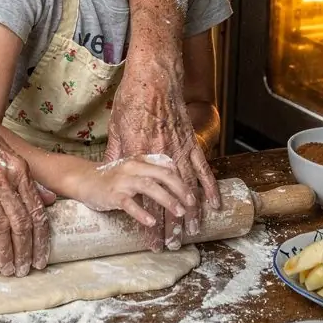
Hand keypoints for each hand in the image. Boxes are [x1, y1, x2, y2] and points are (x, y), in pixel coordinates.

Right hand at [0, 97, 53, 275]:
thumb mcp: (8, 153)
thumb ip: (28, 178)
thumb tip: (49, 199)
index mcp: (19, 171)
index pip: (36, 212)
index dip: (41, 239)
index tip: (41, 257)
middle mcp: (5, 181)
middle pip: (22, 225)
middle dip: (25, 252)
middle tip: (25, 270)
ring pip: (1, 228)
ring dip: (6, 253)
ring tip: (7, 268)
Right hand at [60, 155, 195, 229]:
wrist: (84, 180)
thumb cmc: (112, 176)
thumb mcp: (133, 167)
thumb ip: (152, 168)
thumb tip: (175, 173)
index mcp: (141, 160)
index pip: (167, 167)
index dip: (183, 180)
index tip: (194, 195)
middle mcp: (133, 167)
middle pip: (163, 175)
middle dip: (180, 189)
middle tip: (191, 204)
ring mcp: (123, 180)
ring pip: (149, 187)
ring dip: (167, 199)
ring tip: (179, 212)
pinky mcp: (113, 194)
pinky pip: (129, 203)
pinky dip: (141, 213)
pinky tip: (151, 222)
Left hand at [107, 0, 219, 247]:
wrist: (155, 76)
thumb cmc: (132, 100)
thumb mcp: (116, 127)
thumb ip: (115, 154)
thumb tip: (108, 176)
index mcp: (139, 154)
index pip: (145, 196)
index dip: (148, 221)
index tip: (149, 240)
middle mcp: (161, 155)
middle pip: (168, 198)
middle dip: (170, 225)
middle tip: (171, 246)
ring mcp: (180, 149)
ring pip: (188, 188)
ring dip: (190, 213)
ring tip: (190, 234)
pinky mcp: (192, 142)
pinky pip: (204, 169)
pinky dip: (210, 188)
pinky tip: (214, 205)